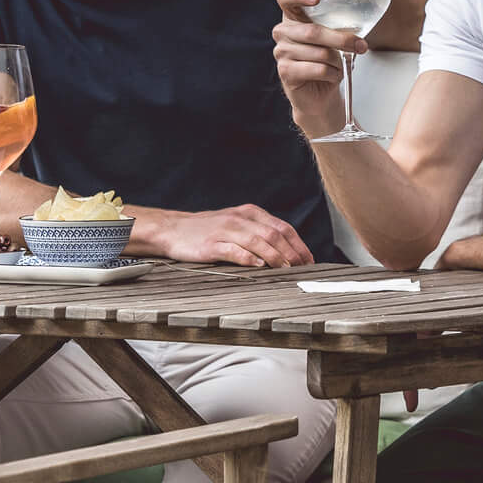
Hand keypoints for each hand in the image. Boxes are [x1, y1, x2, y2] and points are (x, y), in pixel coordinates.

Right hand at [143, 204, 313, 267]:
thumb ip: (259, 232)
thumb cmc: (207, 230)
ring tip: (286, 269)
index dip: (299, 245)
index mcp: (250, 213)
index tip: (309, 260)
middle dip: (292, 252)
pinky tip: (259, 266)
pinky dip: (249, 258)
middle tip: (303, 268)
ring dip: (275, 256)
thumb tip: (287, 251)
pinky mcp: (211, 244)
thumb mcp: (237, 224)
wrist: (173, 229)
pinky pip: (234, 250)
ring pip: (258, 241)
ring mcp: (226, 230)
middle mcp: (240, 219)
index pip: (283, 227)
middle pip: (274, 234)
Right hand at [275, 0, 361, 138]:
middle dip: (342, 39)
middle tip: (361, 47)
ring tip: (340, 64)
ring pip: (319, 53)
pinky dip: (333, 74)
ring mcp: (281, 51)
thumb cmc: (333, 55)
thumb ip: (364, 6)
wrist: (321, 91)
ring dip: (339, 61)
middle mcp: (283, 30)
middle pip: (313, 31)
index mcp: (294, 14)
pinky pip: (318, 69)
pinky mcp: (286, 72)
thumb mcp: (345, 30)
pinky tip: (332, 75)